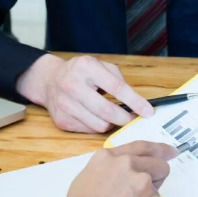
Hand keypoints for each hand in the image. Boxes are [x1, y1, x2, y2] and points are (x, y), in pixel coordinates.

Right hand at [16, 54, 153, 132]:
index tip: (148, 112)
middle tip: (132, 118)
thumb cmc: (80, 73)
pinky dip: (97, 126)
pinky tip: (94, 117)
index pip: (117, 88)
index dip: (135, 102)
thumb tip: (136, 102)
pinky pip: (88, 130)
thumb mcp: (100, 66)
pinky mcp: (61, 120)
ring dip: (111, 123)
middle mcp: (72, 85)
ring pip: (99, 125)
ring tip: (111, 115)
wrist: (49, 81)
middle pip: (107, 111)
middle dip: (125, 118)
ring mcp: (65, 104)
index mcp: (86, 67)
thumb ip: (118, 80)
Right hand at [60, 141, 177, 196]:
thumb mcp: (87, 179)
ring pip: (156, 191)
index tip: (171, 152)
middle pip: (159, 165)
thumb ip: (110, 171)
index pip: (142, 147)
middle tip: (143, 194)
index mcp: (110, 158)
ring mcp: (144, 184)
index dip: (160, 149)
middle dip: (157, 177)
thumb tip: (124, 175)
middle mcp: (129, 166)